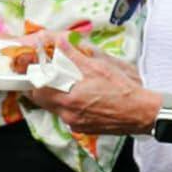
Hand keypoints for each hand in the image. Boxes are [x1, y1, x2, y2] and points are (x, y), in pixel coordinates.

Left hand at [29, 43, 157, 134]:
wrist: (141, 113)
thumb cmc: (123, 90)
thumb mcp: (99, 67)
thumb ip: (75, 55)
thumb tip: (60, 42)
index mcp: (69, 98)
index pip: (37, 91)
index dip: (32, 80)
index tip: (30, 71)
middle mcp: (69, 115)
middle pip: (43, 102)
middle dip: (41, 88)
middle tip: (45, 77)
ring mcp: (76, 124)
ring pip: (56, 109)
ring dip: (56, 97)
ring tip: (65, 85)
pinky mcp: (84, 129)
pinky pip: (69, 117)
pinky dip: (70, 106)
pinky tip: (81, 98)